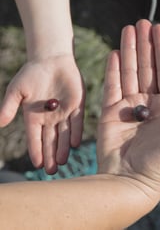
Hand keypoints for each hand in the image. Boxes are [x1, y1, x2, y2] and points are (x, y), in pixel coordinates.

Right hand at [0, 54, 84, 173]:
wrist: (51, 60)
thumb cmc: (31, 74)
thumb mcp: (16, 90)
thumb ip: (9, 106)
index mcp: (34, 117)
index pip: (35, 138)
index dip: (36, 151)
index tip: (37, 165)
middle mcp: (50, 119)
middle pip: (50, 141)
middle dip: (50, 156)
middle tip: (52, 171)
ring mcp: (64, 113)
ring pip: (63, 135)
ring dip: (63, 148)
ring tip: (62, 162)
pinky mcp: (77, 106)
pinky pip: (77, 122)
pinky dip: (75, 132)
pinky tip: (74, 144)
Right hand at [97, 20, 159, 200]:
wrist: (131, 185)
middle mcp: (151, 105)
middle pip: (149, 67)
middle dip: (146, 44)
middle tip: (144, 21)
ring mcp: (130, 107)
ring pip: (131, 71)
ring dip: (130, 50)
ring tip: (129, 28)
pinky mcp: (111, 112)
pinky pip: (113, 85)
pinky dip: (114, 69)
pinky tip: (115, 51)